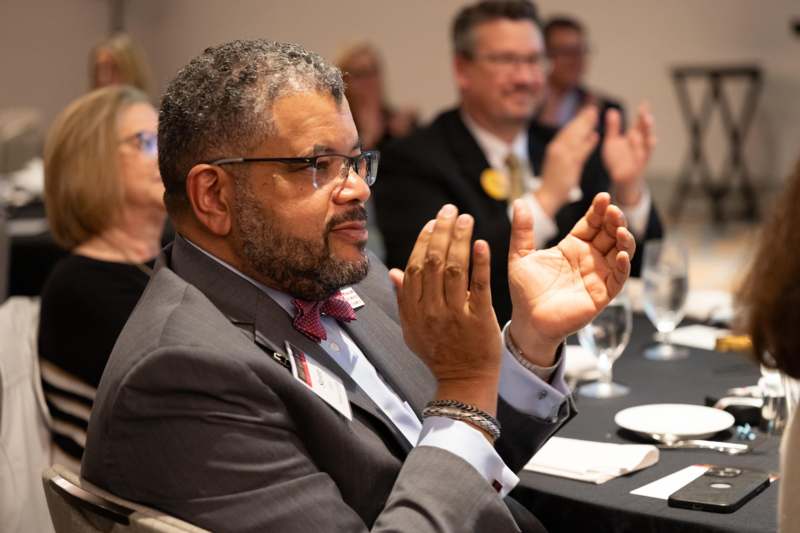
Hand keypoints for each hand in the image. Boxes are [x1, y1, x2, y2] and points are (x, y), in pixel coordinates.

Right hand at [389, 205, 501, 414]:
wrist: (464, 382)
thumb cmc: (439, 355)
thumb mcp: (413, 330)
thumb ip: (403, 300)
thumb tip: (393, 271)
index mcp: (414, 310)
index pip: (414, 267)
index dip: (422, 242)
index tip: (431, 223)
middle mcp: (431, 310)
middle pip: (432, 262)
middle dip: (440, 231)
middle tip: (449, 210)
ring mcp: (455, 315)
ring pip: (453, 268)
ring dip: (459, 239)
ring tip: (465, 218)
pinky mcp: (479, 319)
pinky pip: (478, 286)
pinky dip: (479, 263)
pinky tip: (481, 244)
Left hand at [507, 193, 634, 365]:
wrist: (528, 321)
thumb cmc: (525, 291)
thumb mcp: (520, 256)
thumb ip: (522, 231)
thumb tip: (519, 202)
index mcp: (572, 247)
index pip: (591, 224)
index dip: (598, 211)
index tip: (602, 197)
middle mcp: (588, 259)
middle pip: (608, 234)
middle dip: (614, 221)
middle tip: (613, 211)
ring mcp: (597, 276)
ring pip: (619, 253)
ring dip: (624, 240)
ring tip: (621, 229)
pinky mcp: (601, 295)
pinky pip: (618, 278)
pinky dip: (623, 266)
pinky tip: (622, 255)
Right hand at [536, 106, 598, 215]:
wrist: (546, 196)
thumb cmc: (554, 181)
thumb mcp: (562, 161)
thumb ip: (575, 149)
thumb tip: (591, 135)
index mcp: (555, 147)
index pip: (568, 130)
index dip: (578, 119)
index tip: (587, 111)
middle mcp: (557, 149)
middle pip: (571, 131)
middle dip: (582, 119)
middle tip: (592, 109)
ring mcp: (562, 157)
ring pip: (575, 138)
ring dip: (585, 126)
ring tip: (594, 116)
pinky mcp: (568, 167)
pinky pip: (579, 153)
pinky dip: (587, 144)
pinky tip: (595, 137)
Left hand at [602, 103, 655, 205]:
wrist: (620, 180)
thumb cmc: (618, 160)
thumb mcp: (612, 142)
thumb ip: (613, 128)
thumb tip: (612, 111)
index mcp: (633, 137)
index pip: (639, 123)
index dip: (642, 114)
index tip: (645, 103)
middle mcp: (639, 144)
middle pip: (644, 131)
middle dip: (645, 121)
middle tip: (645, 111)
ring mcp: (640, 155)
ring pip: (646, 142)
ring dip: (647, 132)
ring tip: (648, 121)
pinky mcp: (639, 165)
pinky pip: (643, 157)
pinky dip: (645, 149)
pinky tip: (650, 140)